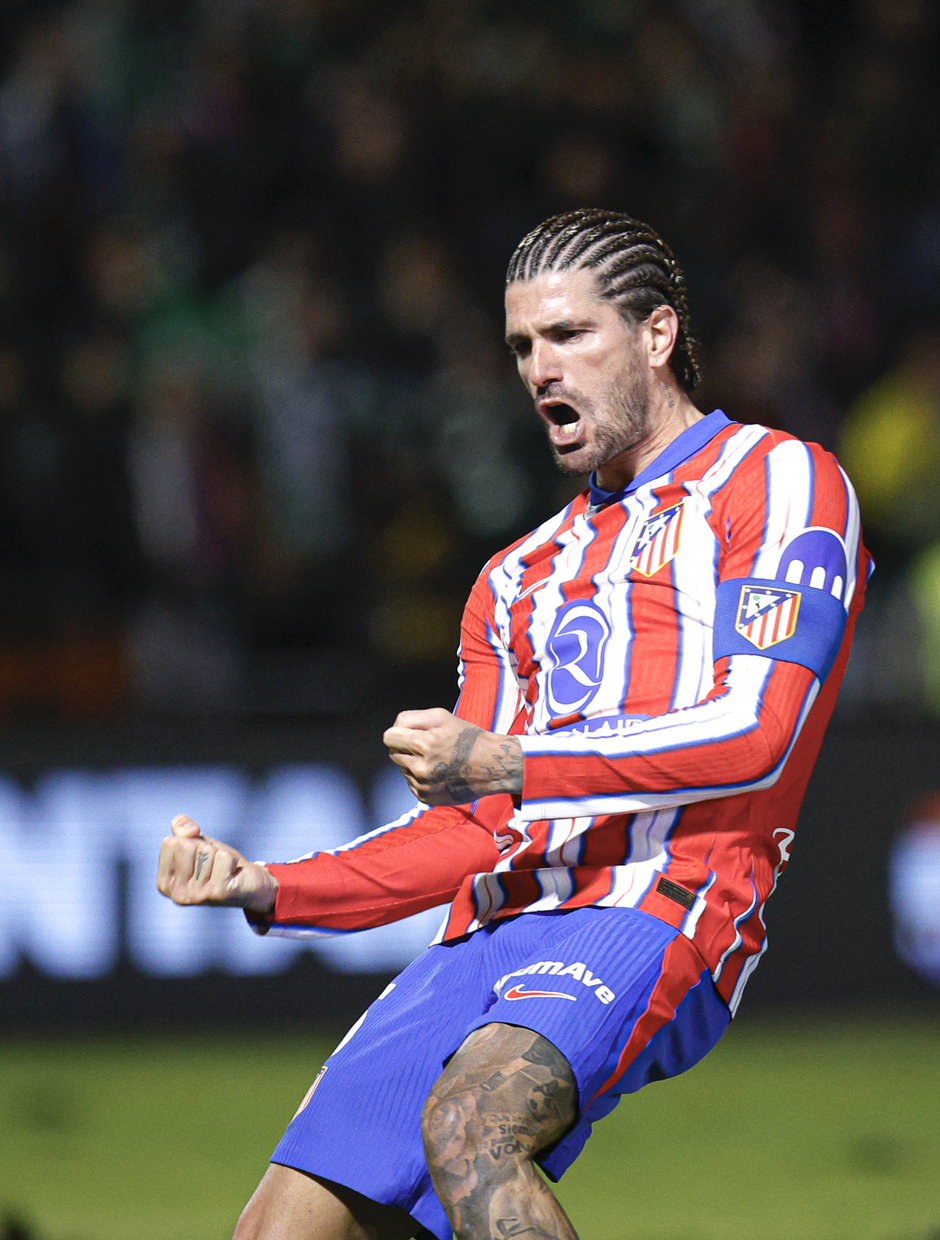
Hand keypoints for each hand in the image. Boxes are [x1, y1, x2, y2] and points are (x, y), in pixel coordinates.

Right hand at [156, 815, 278, 912]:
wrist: (249, 884)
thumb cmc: (218, 863)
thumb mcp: (196, 842)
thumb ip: (182, 829)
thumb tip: (190, 831)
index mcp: (164, 883)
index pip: (170, 843)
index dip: (190, 841)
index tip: (199, 856)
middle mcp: (177, 894)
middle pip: (186, 845)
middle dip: (204, 847)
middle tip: (214, 863)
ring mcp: (197, 896)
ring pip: (205, 851)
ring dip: (219, 854)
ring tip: (224, 869)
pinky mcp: (218, 893)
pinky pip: (223, 857)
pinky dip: (232, 860)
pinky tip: (233, 874)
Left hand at [383, 708, 522, 805]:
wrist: (492, 766)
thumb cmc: (468, 738)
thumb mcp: (442, 716)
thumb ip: (411, 718)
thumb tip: (394, 729)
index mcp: (423, 744)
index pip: (389, 737)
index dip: (398, 732)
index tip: (410, 734)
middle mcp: (420, 768)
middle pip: (393, 754)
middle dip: (405, 748)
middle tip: (427, 746)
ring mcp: (423, 786)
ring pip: (402, 769)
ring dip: (413, 763)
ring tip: (436, 760)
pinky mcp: (426, 798)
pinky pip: (411, 784)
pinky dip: (420, 778)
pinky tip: (438, 772)